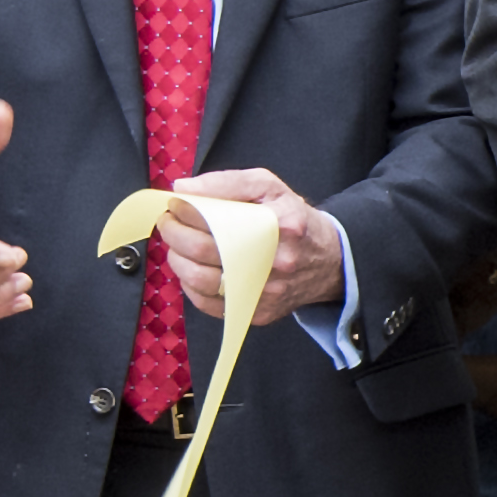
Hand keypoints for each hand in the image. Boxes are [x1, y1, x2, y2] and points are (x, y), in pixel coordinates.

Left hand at [168, 168, 345, 330]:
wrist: (328, 261)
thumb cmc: (292, 219)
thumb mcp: (269, 187)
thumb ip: (227, 183)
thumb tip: (183, 189)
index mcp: (280, 222)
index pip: (216, 218)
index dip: (185, 210)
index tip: (174, 204)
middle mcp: (276, 261)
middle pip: (203, 250)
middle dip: (174, 234)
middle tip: (168, 223)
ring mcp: (267, 291)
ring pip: (202, 281)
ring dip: (177, 261)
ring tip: (177, 247)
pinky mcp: (259, 313)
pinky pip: (211, 304)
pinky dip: (191, 286)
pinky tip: (192, 270)